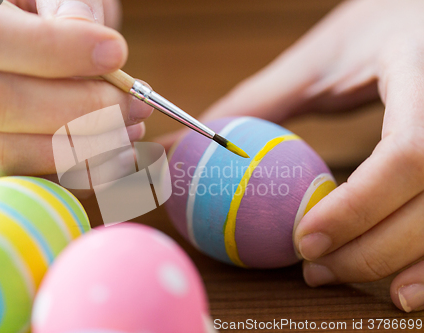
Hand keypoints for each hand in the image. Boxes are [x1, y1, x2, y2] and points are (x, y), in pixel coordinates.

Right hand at [0, 0, 151, 182]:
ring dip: (80, 152)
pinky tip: (114, 158)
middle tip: (135, 105)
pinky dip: (75, 178)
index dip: (58, 51)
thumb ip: (70, 8)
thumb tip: (102, 52)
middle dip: (81, 111)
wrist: (18, 35)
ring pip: (1, 154)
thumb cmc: (42, 8)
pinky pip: (21, 182)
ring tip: (130, 132)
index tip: (117, 52)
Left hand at [200, 0, 423, 311]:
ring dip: (398, 264)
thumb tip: (194, 136)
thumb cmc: (377, 29)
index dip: (358, 208)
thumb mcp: (320, 58)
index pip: (409, 153)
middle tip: (312, 268)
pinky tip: (399, 285)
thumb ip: (262, 99)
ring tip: (339, 275)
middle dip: (371, 250)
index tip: (303, 240)